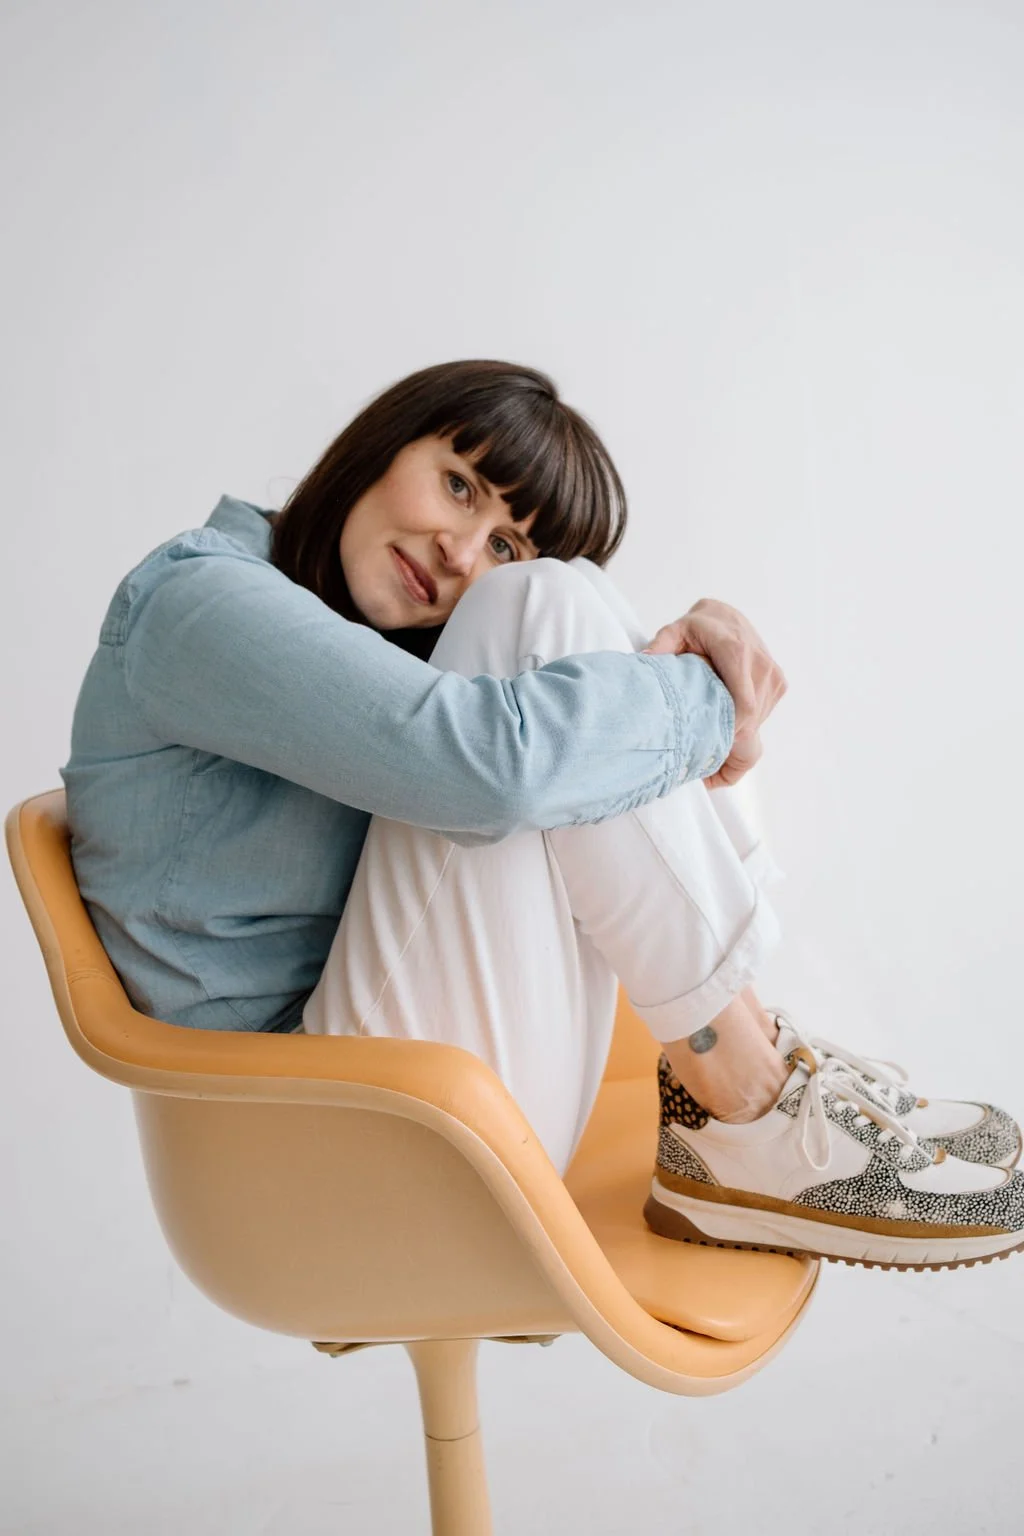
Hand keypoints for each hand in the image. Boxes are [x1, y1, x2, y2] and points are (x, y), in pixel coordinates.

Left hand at [642, 598, 786, 788]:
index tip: (706, 752)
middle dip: (728, 747)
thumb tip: (646, 659)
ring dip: (735, 742)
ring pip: (757, 725)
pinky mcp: (778, 685)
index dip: (729, 735)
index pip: (744, 706)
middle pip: (750, 722)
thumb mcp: (677, 630)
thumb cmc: (699, 626)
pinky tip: (722, 737)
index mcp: (737, 653)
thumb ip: (663, 644)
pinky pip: (762, 720)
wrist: (728, 616)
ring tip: (708, 752)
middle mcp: (761, 666)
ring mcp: (773, 677)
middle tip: (701, 768)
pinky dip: (744, 733)